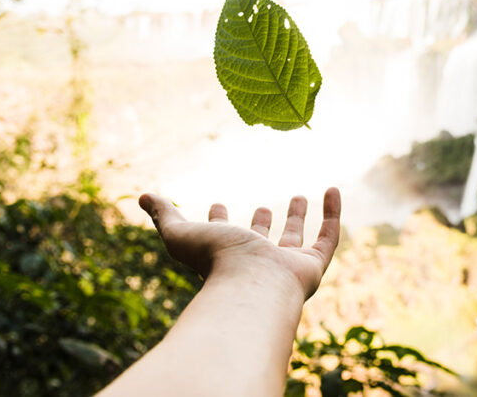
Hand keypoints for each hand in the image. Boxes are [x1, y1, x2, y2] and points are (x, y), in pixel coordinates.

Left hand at [138, 187, 340, 299]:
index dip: (217, 222)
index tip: (216, 203)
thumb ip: (164, 215)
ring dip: (296, 219)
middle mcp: (255, 265)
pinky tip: (333, 190)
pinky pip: (328, 238)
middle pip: (260, 243)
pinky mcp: (312, 267)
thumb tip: (143, 196)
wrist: (251, 285)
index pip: (220, 240)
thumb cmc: (214, 262)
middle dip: (262, 224)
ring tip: (298, 195)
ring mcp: (285, 267)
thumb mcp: (180, 233)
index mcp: (224, 259)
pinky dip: (332, 214)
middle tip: (264, 207)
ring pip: (293, 242)